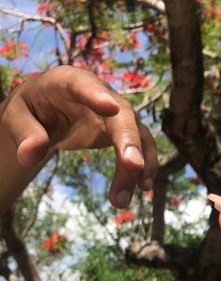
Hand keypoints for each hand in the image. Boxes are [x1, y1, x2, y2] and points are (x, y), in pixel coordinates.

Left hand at [0, 66, 156, 208]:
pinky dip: (144, 169)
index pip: (83, 83)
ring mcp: (117, 114)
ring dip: (137, 166)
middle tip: (132, 165)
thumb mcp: (17, 117)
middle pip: (121, 114)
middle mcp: (101, 94)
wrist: (46, 112)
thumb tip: (29, 156)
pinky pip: (140, 149)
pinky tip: (143, 189)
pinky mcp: (123, 133)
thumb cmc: (31, 110)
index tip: (110, 107)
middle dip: (128, 139)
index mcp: (69, 81)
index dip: (97, 94)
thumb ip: (25, 133)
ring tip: (122, 199)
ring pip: (136, 136)